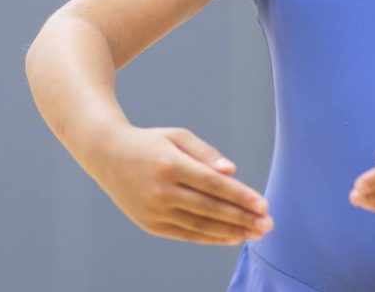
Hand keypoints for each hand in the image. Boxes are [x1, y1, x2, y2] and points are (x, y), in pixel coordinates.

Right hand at [88, 126, 272, 245]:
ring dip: (232, 232)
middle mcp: (160, 190)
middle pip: (210, 208)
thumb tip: (232, 171)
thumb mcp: (177, 136)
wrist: (107, 156)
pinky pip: (187, 234)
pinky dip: (211, 238)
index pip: (213, 185)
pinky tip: (232, 237)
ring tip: (255, 233)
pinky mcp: (150, 224)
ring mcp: (153, 210)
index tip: (263, 205)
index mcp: (169, 164)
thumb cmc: (151, 144)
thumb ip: (206, 153)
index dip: (240, 197)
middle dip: (242, 218)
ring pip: (200, 226)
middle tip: (268, 224)